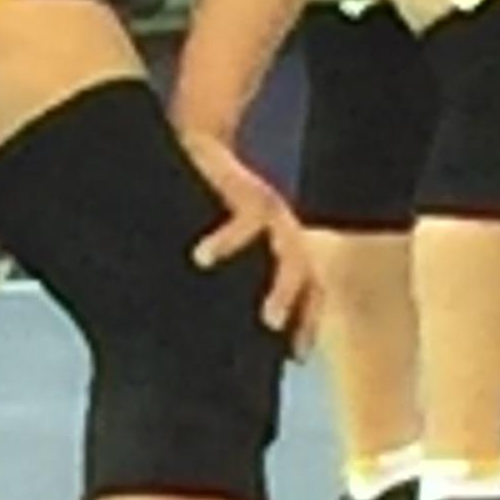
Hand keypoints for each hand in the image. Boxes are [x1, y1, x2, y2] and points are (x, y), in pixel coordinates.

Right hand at [174, 130, 320, 351]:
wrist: (195, 142)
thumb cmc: (199, 201)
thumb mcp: (217, 243)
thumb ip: (220, 280)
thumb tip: (193, 331)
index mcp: (282, 245)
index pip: (306, 290)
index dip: (304, 323)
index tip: (295, 357)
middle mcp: (284, 230)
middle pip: (306, 278)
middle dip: (302, 314)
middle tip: (287, 348)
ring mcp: (270, 210)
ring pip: (290, 256)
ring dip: (283, 291)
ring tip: (267, 322)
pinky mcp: (247, 188)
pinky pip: (245, 221)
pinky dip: (226, 243)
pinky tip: (201, 259)